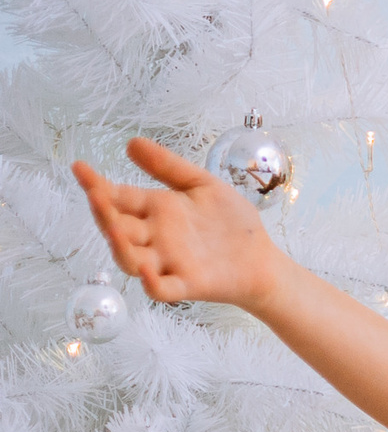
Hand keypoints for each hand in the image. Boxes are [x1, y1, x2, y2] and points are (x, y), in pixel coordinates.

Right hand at [74, 138, 285, 311]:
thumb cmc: (231, 224)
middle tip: (96, 195)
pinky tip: (146, 270)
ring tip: (112, 229)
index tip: (80, 168)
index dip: (97, 185)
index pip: (118, 197)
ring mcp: (169, 262)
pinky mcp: (188, 284)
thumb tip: (130, 142)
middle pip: (117, 227)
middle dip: (103, 213)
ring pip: (129, 258)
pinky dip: (151, 283)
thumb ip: (169, 167)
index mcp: (156, 210)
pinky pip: (161, 289)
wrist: (263, 259)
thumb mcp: (202, 185)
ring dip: (118, 246)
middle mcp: (155, 237)